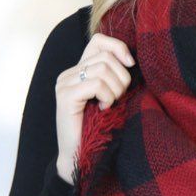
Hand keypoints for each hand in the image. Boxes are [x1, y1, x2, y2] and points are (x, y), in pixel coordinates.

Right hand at [55, 33, 135, 183]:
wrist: (81, 155)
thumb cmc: (100, 128)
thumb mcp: (111, 96)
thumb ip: (115, 76)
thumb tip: (131, 59)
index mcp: (79, 70)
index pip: (98, 41)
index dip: (118, 47)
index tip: (131, 64)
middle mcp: (68, 73)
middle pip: (105, 57)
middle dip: (122, 78)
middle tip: (119, 98)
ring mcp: (64, 84)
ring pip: (102, 69)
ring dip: (116, 89)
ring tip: (111, 104)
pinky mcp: (65, 96)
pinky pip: (95, 84)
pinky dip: (107, 96)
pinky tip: (104, 108)